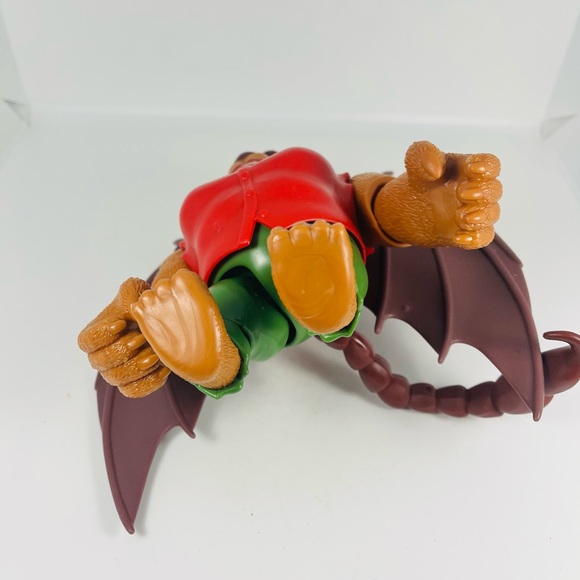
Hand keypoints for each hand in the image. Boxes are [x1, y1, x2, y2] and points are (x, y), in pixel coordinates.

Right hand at [77, 278, 169, 396]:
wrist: (161, 322)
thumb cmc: (142, 307)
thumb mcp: (134, 293)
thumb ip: (129, 294)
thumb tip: (131, 307)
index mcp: (94, 336)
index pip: (87, 341)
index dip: (102, 335)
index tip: (121, 324)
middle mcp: (100, 359)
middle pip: (102, 362)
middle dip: (123, 350)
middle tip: (142, 338)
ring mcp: (115, 374)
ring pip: (118, 379)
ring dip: (138, 367)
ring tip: (155, 353)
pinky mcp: (132, 386)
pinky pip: (135, 391)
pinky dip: (150, 380)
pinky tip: (163, 365)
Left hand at [130, 270, 240, 388]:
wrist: (202, 359)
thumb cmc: (208, 332)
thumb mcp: (204, 302)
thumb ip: (189, 289)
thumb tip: (176, 285)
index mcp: (185, 279)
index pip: (178, 277)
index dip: (182, 293)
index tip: (187, 305)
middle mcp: (166, 286)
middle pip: (162, 286)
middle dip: (167, 299)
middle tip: (177, 318)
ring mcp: (152, 301)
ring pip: (148, 297)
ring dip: (154, 308)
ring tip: (168, 325)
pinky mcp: (141, 316)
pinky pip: (136, 309)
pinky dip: (144, 317)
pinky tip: (157, 328)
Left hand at [374, 141, 501, 248]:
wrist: (407, 207)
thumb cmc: (420, 178)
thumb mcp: (415, 160)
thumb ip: (424, 154)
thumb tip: (435, 169)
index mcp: (470, 168)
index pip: (490, 164)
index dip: (487, 167)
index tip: (472, 170)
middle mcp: (477, 190)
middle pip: (494, 190)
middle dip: (482, 192)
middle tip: (461, 194)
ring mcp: (474, 212)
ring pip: (492, 214)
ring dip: (481, 216)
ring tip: (462, 217)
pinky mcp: (468, 232)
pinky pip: (482, 237)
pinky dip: (475, 239)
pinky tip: (460, 238)